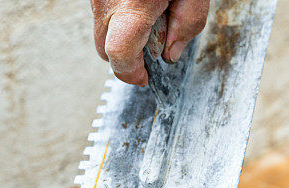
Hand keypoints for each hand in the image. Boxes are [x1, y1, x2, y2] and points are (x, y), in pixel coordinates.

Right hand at [91, 0, 209, 85]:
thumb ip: (186, 24)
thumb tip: (171, 54)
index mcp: (134, 5)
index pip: (120, 54)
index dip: (131, 74)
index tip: (144, 79)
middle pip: (105, 48)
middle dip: (128, 56)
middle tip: (154, 47)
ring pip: (102, 29)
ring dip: (122, 33)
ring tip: (151, 16)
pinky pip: (102, 12)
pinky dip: (118, 16)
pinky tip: (141, 4)